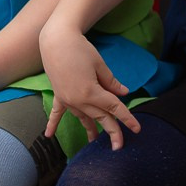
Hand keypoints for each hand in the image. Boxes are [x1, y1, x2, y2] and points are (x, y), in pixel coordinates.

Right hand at [39, 24, 136, 148]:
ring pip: (82, 117)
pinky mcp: (58, 94)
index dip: (128, 118)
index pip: (114, 108)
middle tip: (120, 146)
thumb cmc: (80, 49)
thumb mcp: (100, 65)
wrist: (55, 39)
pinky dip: (52, 124)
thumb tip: (123, 94)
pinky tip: (48, 135)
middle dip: (112, 131)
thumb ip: (112, 83)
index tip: (137, 129)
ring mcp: (66, 98)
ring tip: (95, 142)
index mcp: (91, 92)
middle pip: (100, 117)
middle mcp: (77, 99)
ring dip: (89, 129)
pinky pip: (56, 112)